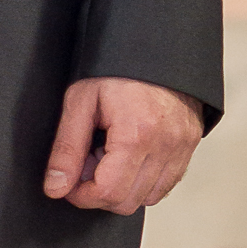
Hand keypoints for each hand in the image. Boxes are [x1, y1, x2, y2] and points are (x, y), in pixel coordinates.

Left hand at [43, 77, 202, 215]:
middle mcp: (165, 145)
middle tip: (87, 161)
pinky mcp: (190, 146)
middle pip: (127, 201)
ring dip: (122, 187)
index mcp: (137, 134)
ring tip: (109, 154)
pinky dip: (143, 182)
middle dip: (99, 191)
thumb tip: (55, 188)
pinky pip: (166, 185)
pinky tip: (128, 156)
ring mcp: (182, 147)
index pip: (107, 192)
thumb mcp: (80, 101)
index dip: (80, 195)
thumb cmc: (116, 69)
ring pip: (148, 198)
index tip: (68, 183)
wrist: (154, 46)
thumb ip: (66, 149)